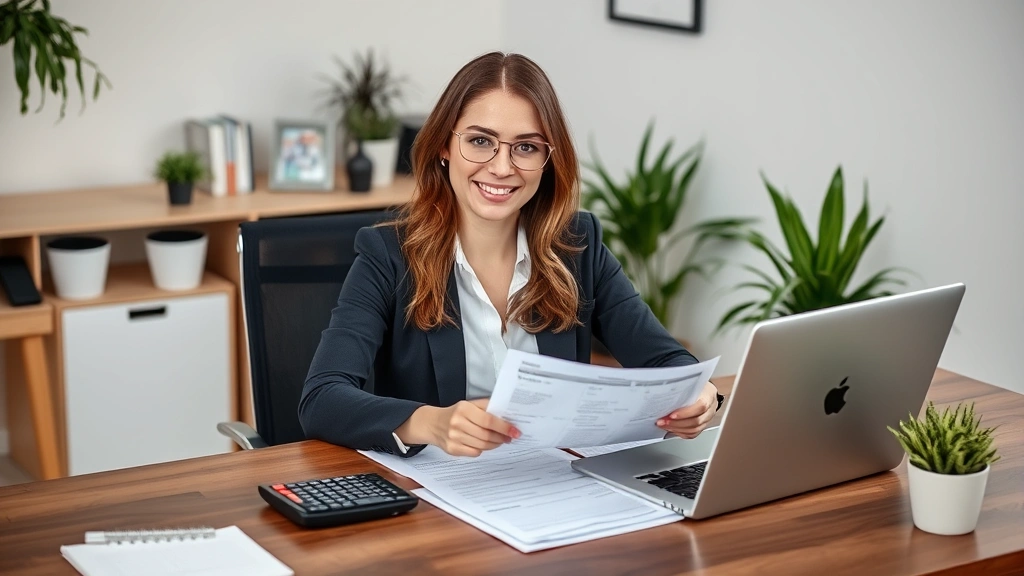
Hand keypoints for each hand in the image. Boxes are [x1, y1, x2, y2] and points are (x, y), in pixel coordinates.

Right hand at [397, 399, 520, 456]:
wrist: (433, 424)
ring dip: (495, 444)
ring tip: (500, 440)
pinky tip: (485, 444)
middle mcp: (457, 423)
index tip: (515, 431)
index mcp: (464, 409)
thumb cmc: (455, 413)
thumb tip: (507, 414)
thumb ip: (487, 407)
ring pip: (482, 445)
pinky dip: (483, 449)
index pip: (489, 420)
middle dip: (502, 437)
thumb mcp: (469, 404)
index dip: (504, 427)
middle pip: (487, 435)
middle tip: (509, 437)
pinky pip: (475, 452)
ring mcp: (454, 438)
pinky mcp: (452, 449)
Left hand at [656, 382, 718, 438]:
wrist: (706, 391)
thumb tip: (664, 392)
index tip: (671, 414)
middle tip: (663, 421)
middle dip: (677, 423)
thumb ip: (682, 388)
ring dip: (676, 429)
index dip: (685, 413)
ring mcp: (707, 420)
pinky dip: (681, 433)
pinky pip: (692, 434)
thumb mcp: (692, 383)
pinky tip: (671, 429)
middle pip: (696, 421)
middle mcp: (710, 410)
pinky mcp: (702, 426)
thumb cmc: (697, 386)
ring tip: (664, 425)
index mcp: (708, 396)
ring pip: (694, 429)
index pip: (700, 407)